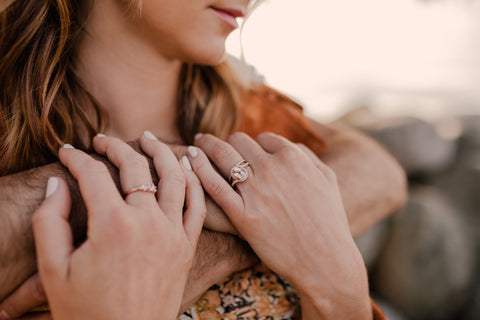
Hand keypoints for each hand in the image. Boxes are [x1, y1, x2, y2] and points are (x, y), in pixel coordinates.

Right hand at [31, 133, 205, 319]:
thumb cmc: (86, 311)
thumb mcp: (54, 270)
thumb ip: (49, 222)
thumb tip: (58, 183)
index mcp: (112, 226)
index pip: (94, 174)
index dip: (77, 158)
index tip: (67, 152)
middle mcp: (148, 223)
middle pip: (135, 167)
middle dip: (116, 147)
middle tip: (101, 141)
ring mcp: (173, 233)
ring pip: (174, 177)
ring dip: (161, 152)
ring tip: (148, 138)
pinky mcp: (187, 246)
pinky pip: (198, 205)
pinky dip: (194, 181)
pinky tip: (186, 165)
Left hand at [187, 132, 370, 318]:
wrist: (325, 261)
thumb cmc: (329, 221)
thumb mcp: (328, 180)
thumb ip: (308, 157)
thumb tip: (291, 147)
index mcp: (293, 158)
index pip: (263, 138)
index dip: (253, 145)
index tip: (246, 152)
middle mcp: (273, 169)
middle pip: (239, 141)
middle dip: (227, 142)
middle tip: (214, 144)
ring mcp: (256, 192)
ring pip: (222, 155)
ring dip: (207, 146)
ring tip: (197, 145)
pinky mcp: (242, 216)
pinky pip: (214, 186)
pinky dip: (199, 170)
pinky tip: (190, 160)